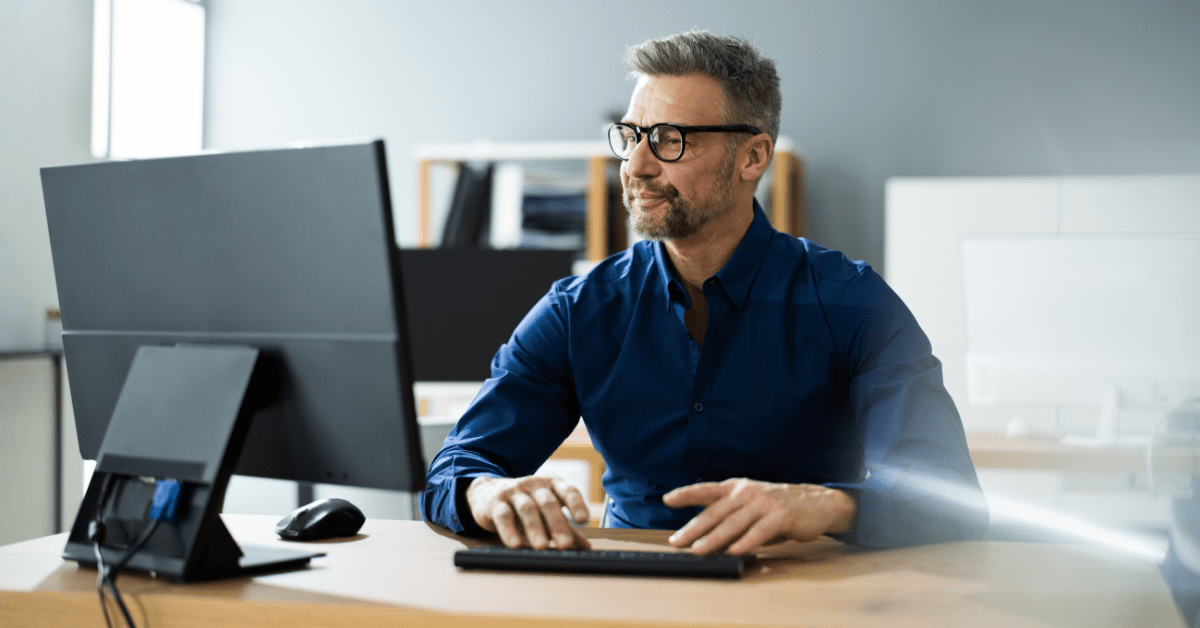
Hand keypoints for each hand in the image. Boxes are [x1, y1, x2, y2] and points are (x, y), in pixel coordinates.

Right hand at [465, 476, 592, 549]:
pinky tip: (514, 544)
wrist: (488, 492)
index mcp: (552, 485)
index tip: (584, 520)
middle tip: (565, 544)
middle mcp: (534, 485)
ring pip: (527, 508)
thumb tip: (587, 547)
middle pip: (548, 502)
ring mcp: (514, 491)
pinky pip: (503, 515)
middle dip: (557, 524)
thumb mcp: (546, 513)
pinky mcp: (495, 502)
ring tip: (541, 546)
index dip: (576, 504)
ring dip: (535, 528)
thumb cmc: (525, 504)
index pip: (568, 491)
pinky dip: (508, 530)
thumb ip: (566, 527)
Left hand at [662, 479, 855, 554]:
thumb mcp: (751, 504)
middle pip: (715, 511)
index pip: (707, 489)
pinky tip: (734, 552)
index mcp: (738, 487)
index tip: (667, 499)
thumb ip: (730, 516)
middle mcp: (748, 493)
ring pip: (733, 523)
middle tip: (677, 541)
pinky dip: (745, 542)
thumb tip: (704, 536)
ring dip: (714, 539)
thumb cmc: (778, 506)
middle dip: (693, 528)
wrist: (817, 503)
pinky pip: (759, 532)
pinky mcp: (780, 517)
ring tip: (699, 550)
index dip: (686, 494)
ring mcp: (764, 504)